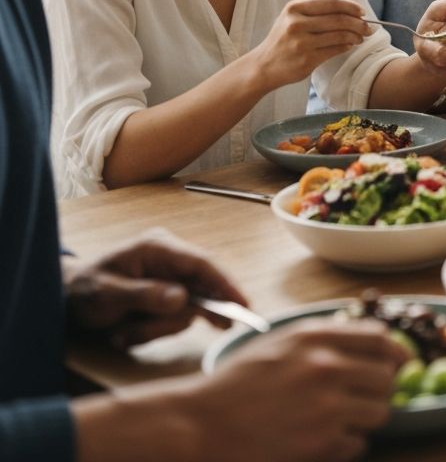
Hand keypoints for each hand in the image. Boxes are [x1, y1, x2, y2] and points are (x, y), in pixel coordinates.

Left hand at [64, 229, 245, 347]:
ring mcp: (169, 278)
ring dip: (159, 328)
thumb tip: (182, 298)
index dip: (225, 282)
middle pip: (201, 286)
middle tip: (217, 329)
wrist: (65, 297)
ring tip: (124, 334)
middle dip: (191, 313)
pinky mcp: (166, 295)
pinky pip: (175, 317)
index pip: (201, 262)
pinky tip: (126, 333)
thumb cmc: (83, 290)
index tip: (242, 304)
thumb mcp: (107, 294)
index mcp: (158, 248)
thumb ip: (144, 295)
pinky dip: (153, 331)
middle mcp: (169, 260)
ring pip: (187, 308)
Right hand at [74, 317, 408, 461]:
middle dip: (381, 387)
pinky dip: (348, 443)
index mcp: (316, 337)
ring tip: (345, 418)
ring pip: (380, 411)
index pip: (381, 338)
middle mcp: (327, 366)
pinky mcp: (321, 445)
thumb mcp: (280, 342)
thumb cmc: (237, 383)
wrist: (202, 426)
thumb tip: (363, 339)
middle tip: (367, 395)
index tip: (397, 362)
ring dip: (368, 416)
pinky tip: (326, 438)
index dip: (393, 352)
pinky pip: (358, 443)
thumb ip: (322, 337)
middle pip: (387, 376)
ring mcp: (326, 408)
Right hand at [253, 0, 370, 90]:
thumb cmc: (282, 39)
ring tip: (361, 37)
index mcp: (294, 8)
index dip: (351, 6)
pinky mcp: (306, 59)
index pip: (331, 2)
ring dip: (356, 36)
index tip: (362, 12)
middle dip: (358, 23)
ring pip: (339, 35)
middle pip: (338, 19)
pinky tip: (350, 45)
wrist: (264, 66)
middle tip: (369, 27)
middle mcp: (296, 23)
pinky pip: (335, 50)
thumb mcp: (291, 16)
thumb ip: (314, 4)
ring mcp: (301, 42)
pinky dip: (347, 46)